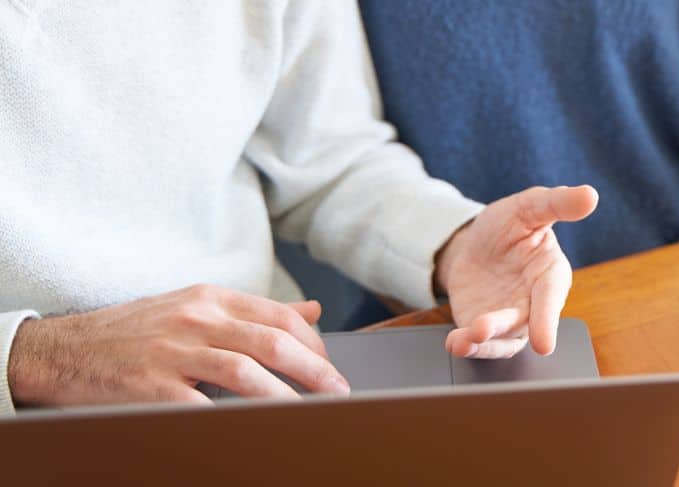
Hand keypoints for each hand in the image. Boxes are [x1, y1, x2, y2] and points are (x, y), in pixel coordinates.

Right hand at [8, 285, 349, 406]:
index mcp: (210, 298)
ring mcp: (174, 352)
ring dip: (287, 396)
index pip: (279, 317)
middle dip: (315, 370)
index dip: (314, 344)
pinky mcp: (153, 387)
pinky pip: (204, 405)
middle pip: (272, 342)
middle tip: (339, 393)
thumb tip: (311, 310)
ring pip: (246, 371)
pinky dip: (235, 418)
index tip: (330, 367)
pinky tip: (258, 430)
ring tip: (312, 414)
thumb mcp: (195, 306)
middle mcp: (196, 319)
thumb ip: (255, 311)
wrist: (63, 350)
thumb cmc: (136, 331)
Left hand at [436, 185, 598, 358]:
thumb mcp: (530, 207)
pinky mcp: (484, 330)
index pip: (551, 298)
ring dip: (484, 343)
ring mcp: (509, 321)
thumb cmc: (510, 225)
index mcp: (551, 275)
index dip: (547, 321)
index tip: (545, 345)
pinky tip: (454, 342)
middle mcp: (534, 304)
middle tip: (482, 328)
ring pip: (502, 340)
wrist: (475, 243)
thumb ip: (559, 203)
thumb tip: (590, 195)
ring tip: (463, 339)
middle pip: (525, 325)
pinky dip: (467, 346)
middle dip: (503, 329)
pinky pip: (479, 344)